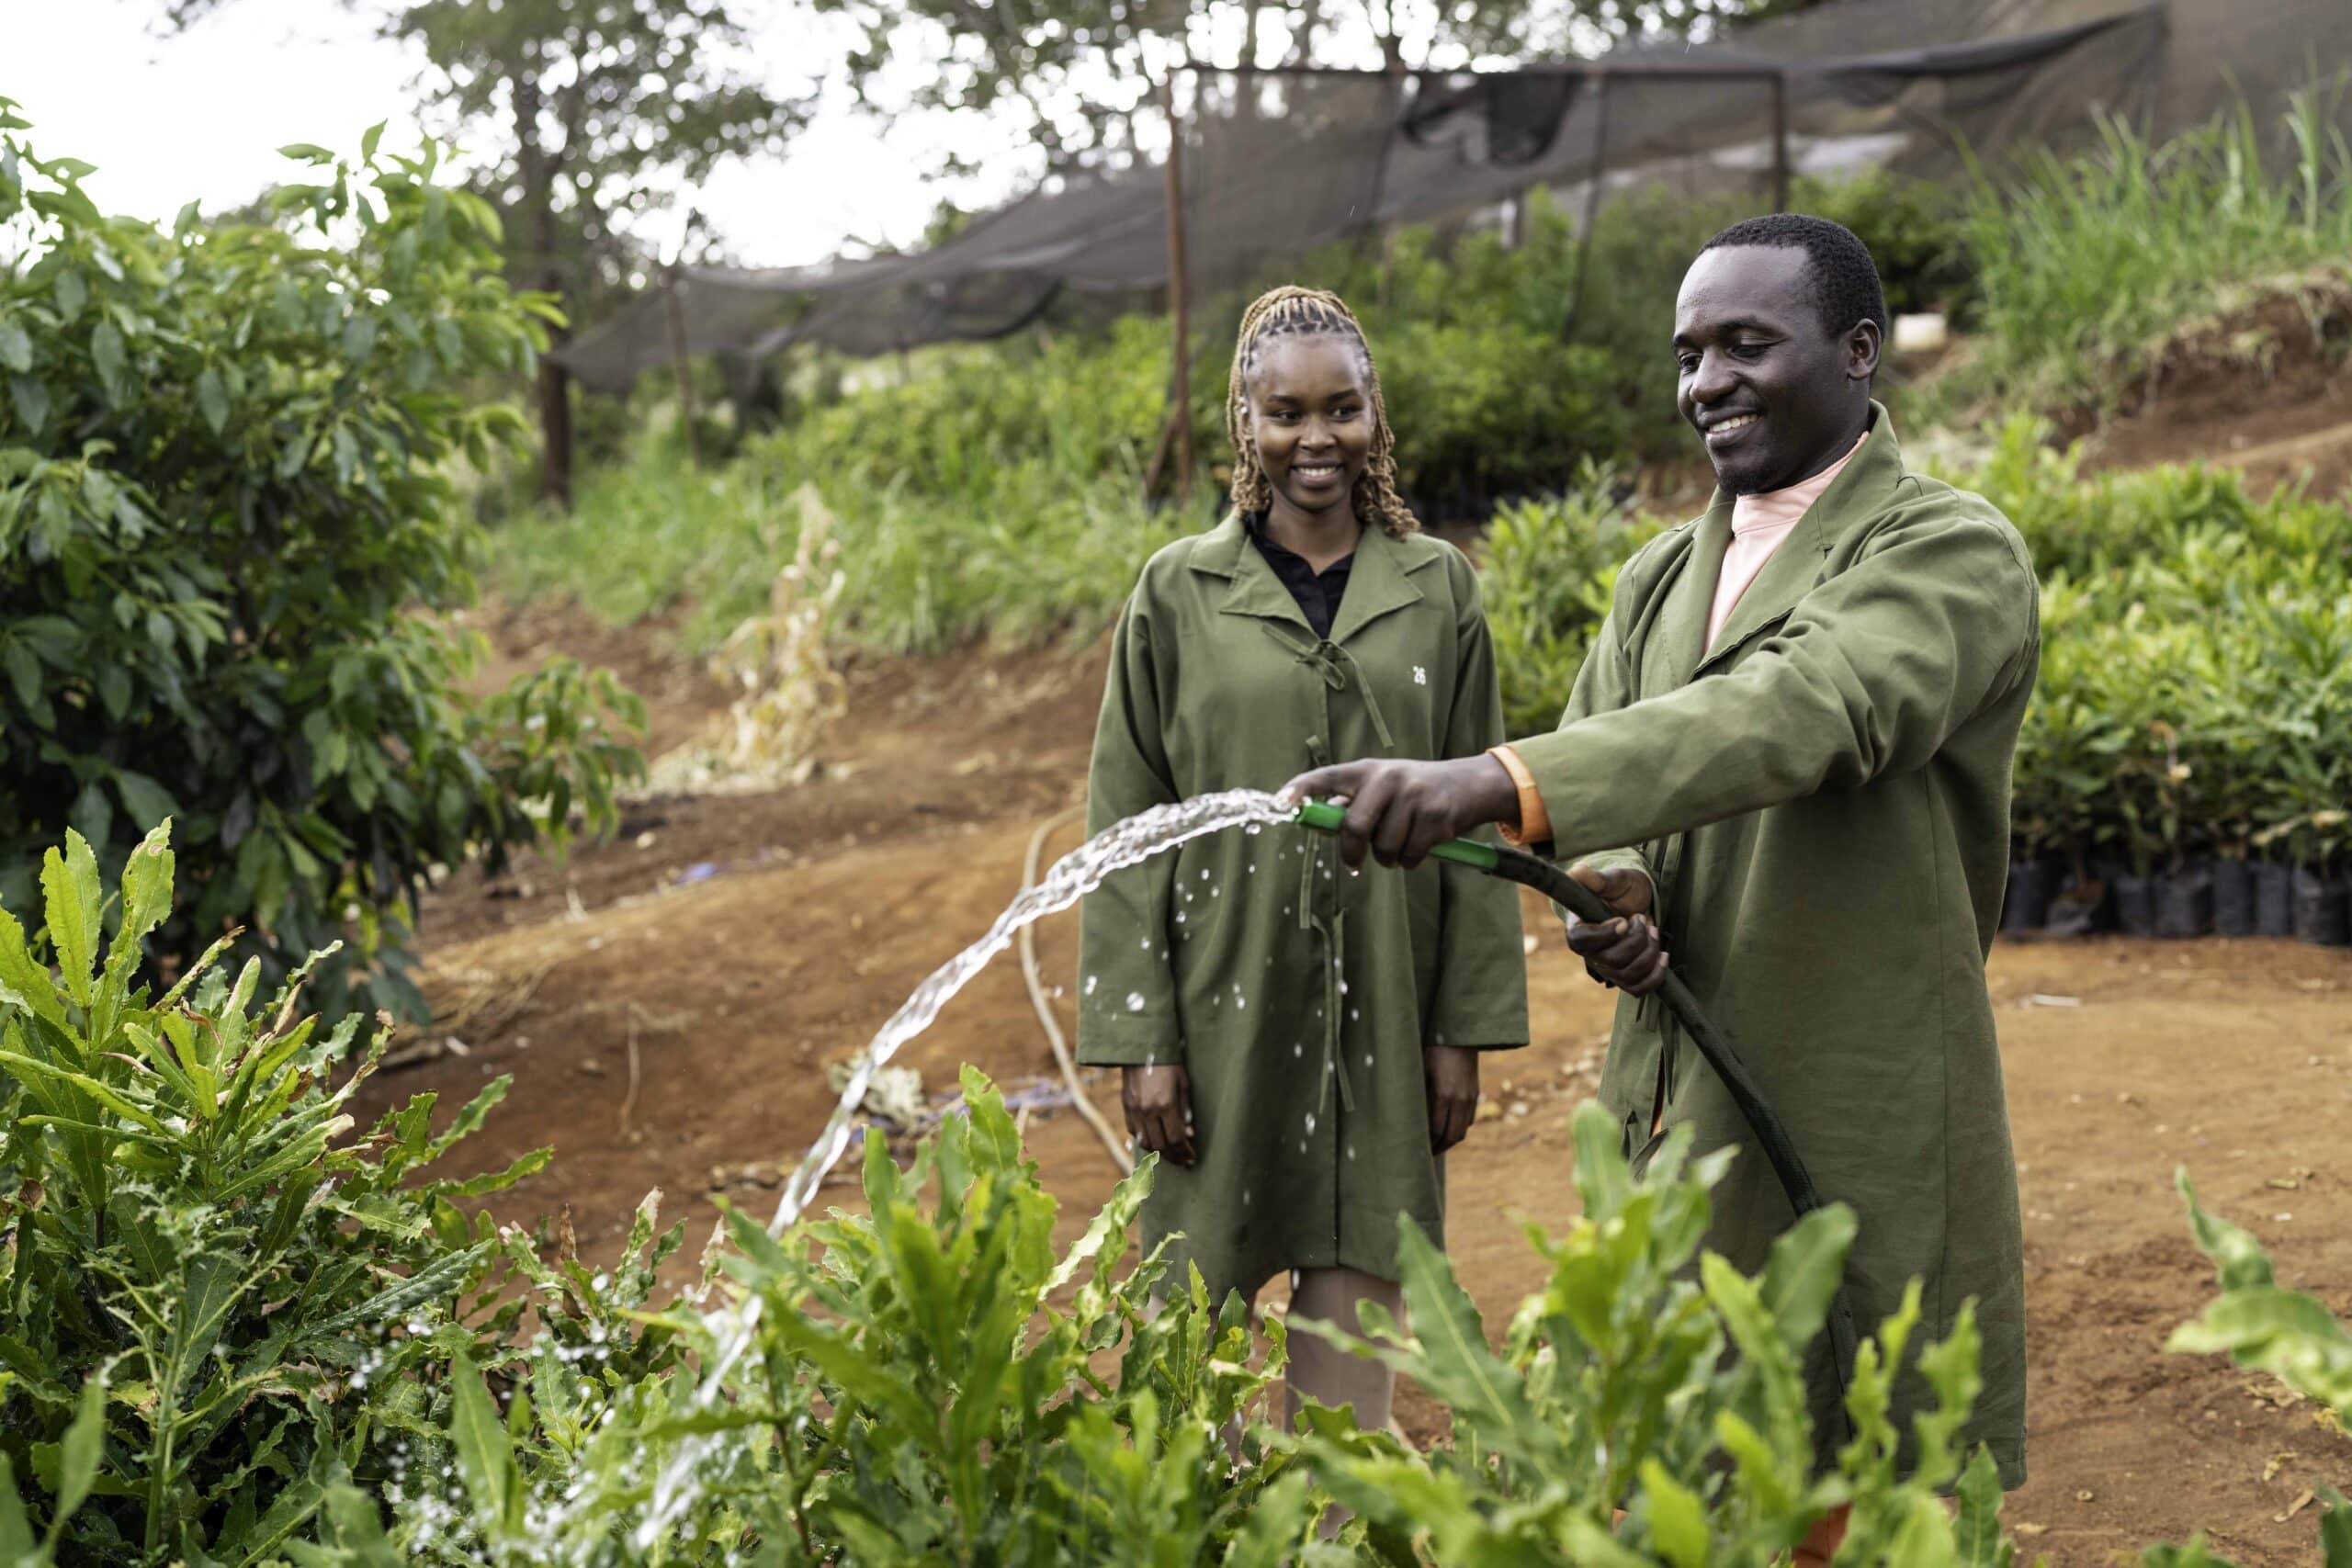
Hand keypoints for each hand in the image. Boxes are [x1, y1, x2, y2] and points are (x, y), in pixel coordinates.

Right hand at [1121, 1064, 1195, 1166]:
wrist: (1142, 1047)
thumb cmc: (1168, 1063)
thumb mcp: (1183, 1083)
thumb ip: (1185, 1111)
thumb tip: (1189, 1134)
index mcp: (1166, 1104)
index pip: (1176, 1139)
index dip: (1185, 1153)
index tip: (1191, 1158)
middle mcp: (1148, 1110)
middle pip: (1161, 1146)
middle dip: (1174, 1157)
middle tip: (1183, 1161)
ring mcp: (1135, 1110)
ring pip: (1146, 1142)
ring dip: (1159, 1152)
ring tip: (1170, 1154)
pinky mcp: (1126, 1106)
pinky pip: (1134, 1131)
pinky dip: (1144, 1139)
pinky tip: (1154, 1140)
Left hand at [1279, 756, 1518, 869]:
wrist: (1468, 785)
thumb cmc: (1414, 790)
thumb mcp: (1384, 784)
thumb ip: (1354, 801)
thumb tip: (1318, 822)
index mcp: (1367, 770)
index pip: (1326, 777)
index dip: (1300, 790)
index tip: (1279, 803)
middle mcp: (1388, 778)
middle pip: (1354, 827)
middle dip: (1352, 853)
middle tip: (1355, 864)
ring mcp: (1413, 797)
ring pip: (1383, 848)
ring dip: (1388, 858)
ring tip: (1399, 846)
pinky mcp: (1435, 818)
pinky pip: (1409, 856)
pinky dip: (1411, 861)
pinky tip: (1420, 846)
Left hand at [1424, 1045, 1479, 1153]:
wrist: (1460, 1035)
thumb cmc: (1434, 1051)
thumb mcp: (1421, 1071)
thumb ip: (1420, 1096)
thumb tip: (1411, 1118)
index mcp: (1443, 1095)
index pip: (1436, 1130)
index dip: (1427, 1143)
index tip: (1418, 1148)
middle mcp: (1460, 1100)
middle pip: (1451, 1136)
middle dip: (1439, 1147)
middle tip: (1426, 1154)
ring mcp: (1470, 1098)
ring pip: (1462, 1130)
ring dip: (1450, 1141)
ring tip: (1436, 1145)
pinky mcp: (1475, 1094)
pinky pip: (1468, 1120)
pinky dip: (1458, 1129)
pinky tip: (1448, 1129)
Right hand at [1563, 864, 1669, 996]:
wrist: (1636, 902)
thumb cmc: (1621, 888)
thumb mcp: (1613, 880)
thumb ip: (1596, 879)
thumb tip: (1577, 871)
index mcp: (1578, 928)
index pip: (1581, 941)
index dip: (1605, 935)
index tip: (1624, 920)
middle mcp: (1589, 953)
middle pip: (1611, 961)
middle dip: (1637, 940)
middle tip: (1643, 920)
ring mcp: (1607, 968)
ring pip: (1627, 976)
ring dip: (1649, 954)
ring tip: (1654, 933)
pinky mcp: (1625, 976)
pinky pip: (1637, 989)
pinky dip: (1655, 976)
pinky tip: (1663, 956)